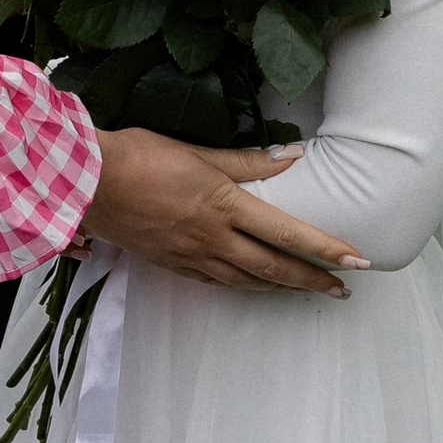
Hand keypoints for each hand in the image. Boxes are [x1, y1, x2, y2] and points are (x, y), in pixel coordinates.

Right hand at [85, 134, 366, 293]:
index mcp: (224, 205)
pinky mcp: (173, 265)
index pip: (287, 232)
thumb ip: (247, 161)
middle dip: (313, 280)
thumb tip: (291, 157)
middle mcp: (213, 238)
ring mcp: (192, 256)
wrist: (86, 184)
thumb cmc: (140, 155)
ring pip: (248, 281)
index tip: (356, 260)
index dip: (325, 248)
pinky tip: (257, 286)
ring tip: (308, 291)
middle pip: (274, 267)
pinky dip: (245, 287)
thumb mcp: (198, 151)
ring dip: (283, 288)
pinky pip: (218, 283)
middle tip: (343, 290)